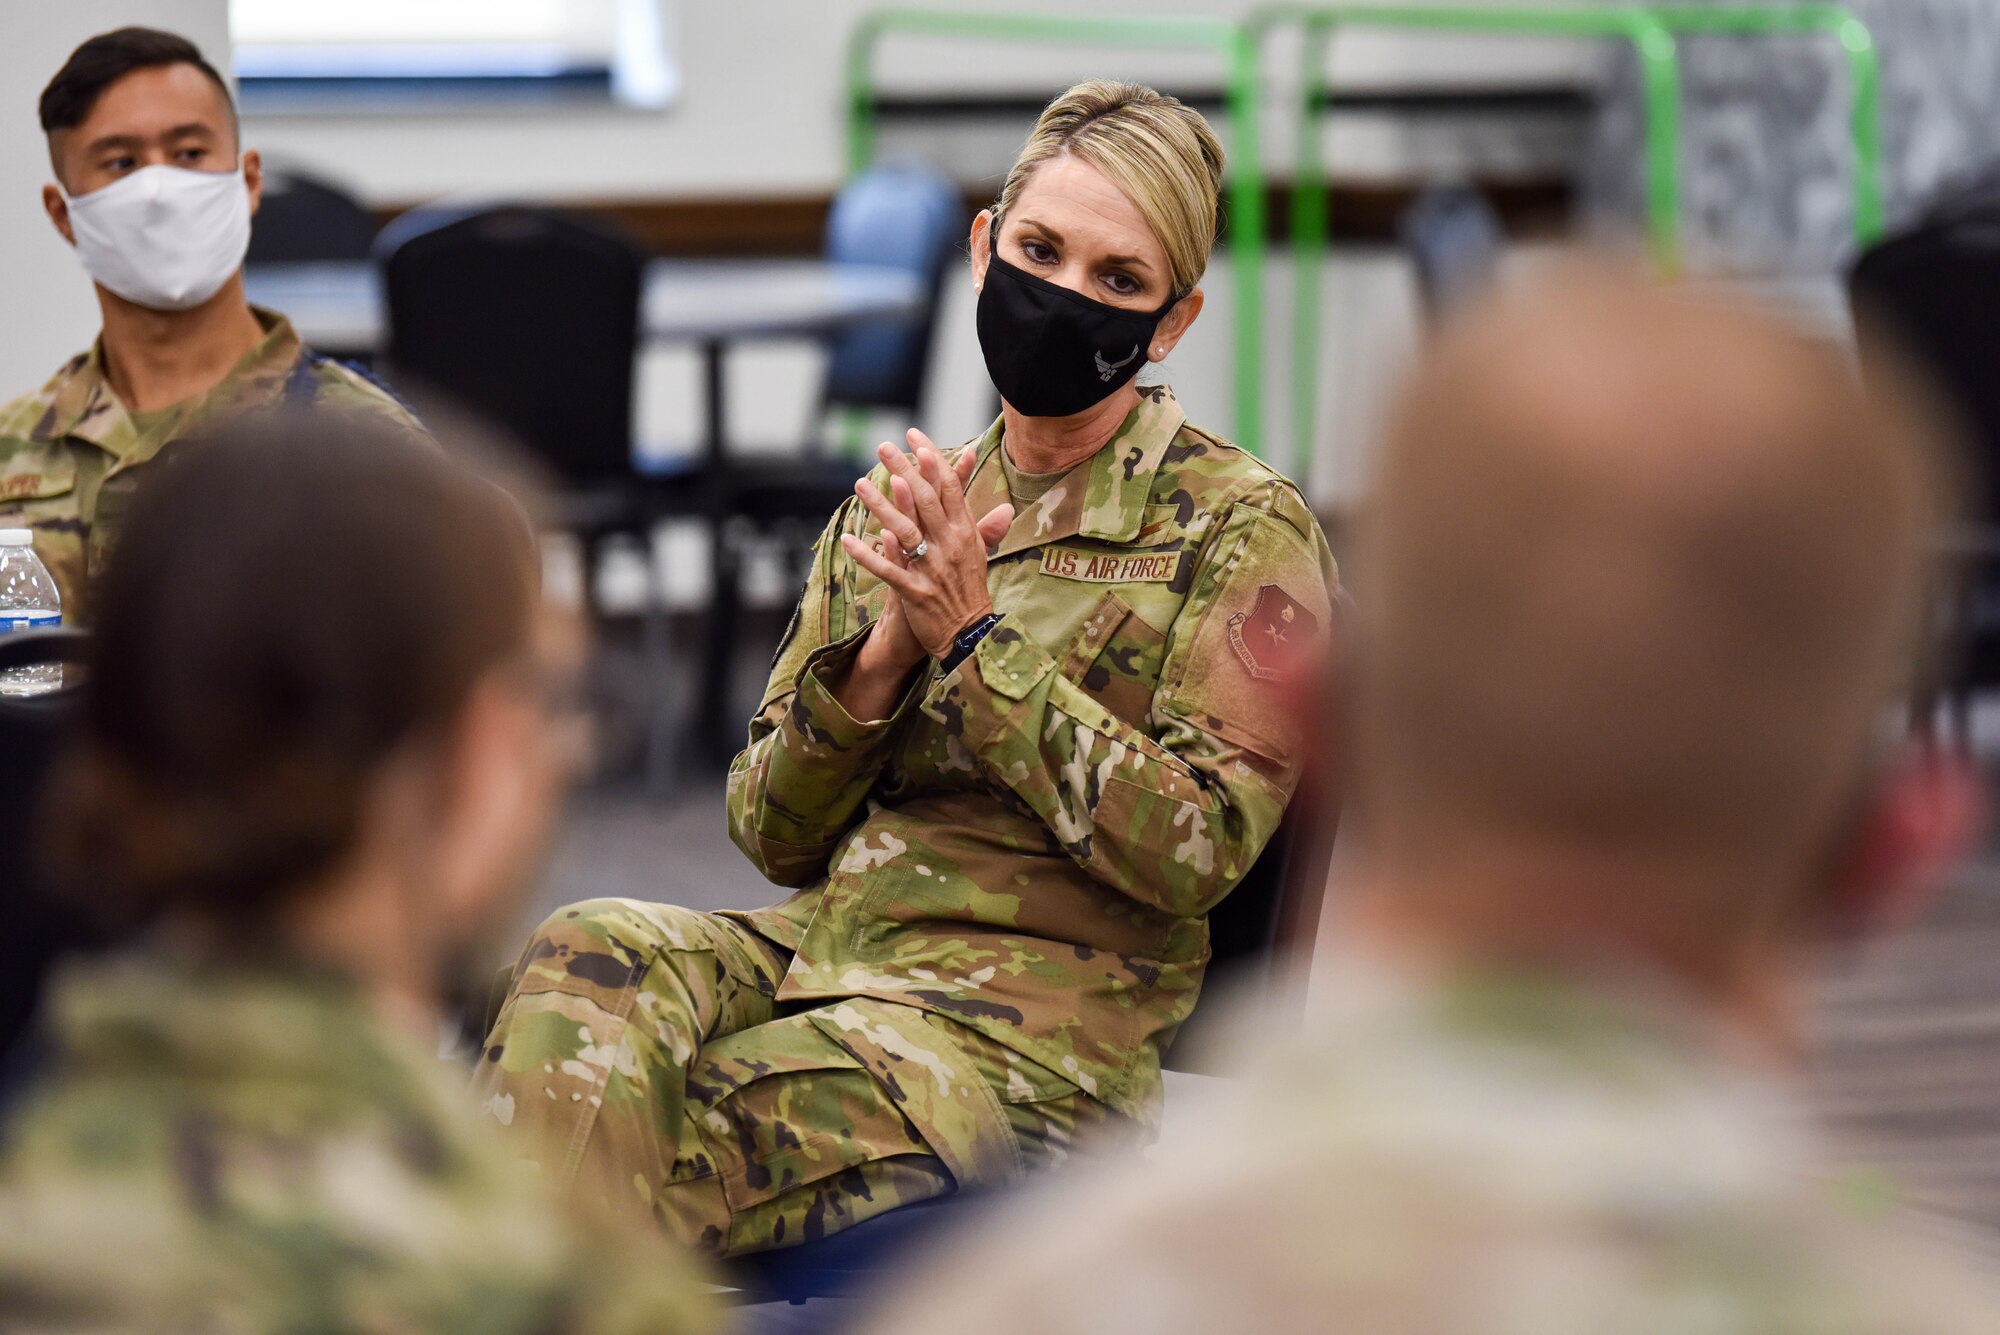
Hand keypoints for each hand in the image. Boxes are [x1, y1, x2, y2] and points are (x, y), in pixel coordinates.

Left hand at [843, 430, 1013, 660]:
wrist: (971, 637)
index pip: (949, 488)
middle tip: (882, 446)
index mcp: (965, 533)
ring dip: (879, 504)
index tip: (914, 437)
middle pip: (924, 499)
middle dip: (902, 469)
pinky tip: (847, 539)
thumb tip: (1006, 507)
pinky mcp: (915, 592)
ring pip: (904, 529)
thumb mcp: (981, 556)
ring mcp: (932, 568)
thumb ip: (984, 528)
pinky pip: (887, 569)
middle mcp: (949, 546)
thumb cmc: (971, 593)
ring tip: (859, 483)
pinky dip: (867, 554)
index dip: (932, 460)